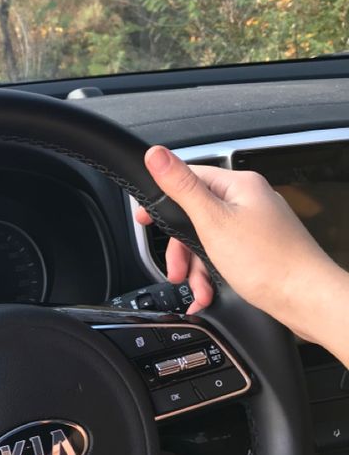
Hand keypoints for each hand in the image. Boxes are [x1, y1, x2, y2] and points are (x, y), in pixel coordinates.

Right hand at [135, 146, 348, 350]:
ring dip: (196, 266)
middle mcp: (249, 201)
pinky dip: (213, 273)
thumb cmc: (270, 262)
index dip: (163, 200)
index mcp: (239, 185)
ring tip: (197, 288)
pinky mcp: (260, 248)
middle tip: (175, 268)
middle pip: (197, 214)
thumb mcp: (213, 222)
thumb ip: (182, 187)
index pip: (189, 178)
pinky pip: (225, 254)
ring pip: (209, 239)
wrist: (308, 300)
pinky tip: (209, 291)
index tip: (145, 218)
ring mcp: (257, 225)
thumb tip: (156, 154)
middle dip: (182, 247)